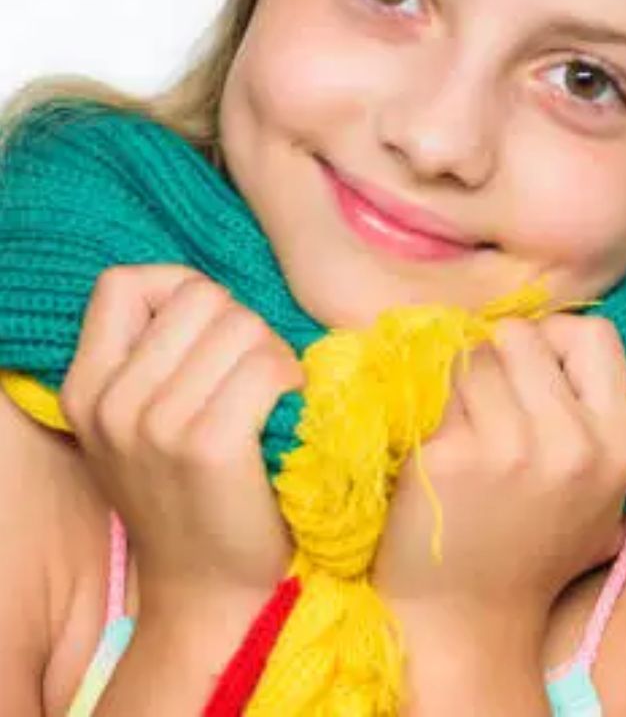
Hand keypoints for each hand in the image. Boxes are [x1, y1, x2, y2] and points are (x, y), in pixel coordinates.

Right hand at [59, 264, 305, 613]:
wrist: (211, 589)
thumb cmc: (191, 493)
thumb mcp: (140, 424)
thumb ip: (153, 356)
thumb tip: (208, 292)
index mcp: (87, 388)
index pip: (124, 283)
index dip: (181, 292)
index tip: (208, 337)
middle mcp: (112, 402)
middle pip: (201, 297)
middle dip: (240, 325)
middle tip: (250, 375)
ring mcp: (155, 425)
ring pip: (242, 324)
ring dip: (272, 352)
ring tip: (271, 396)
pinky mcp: (208, 447)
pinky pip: (267, 366)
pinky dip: (291, 379)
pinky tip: (287, 410)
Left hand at [371, 314, 625, 632]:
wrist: (469, 619)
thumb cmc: (535, 545)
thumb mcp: (600, 488)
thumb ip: (590, 413)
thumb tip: (548, 332)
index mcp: (619, 444)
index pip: (593, 332)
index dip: (555, 340)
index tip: (530, 371)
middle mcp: (572, 443)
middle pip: (521, 336)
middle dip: (497, 356)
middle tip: (487, 400)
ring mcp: (510, 449)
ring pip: (471, 356)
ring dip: (459, 383)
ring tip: (464, 428)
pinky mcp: (451, 458)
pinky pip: (434, 390)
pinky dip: (431, 411)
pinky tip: (439, 451)